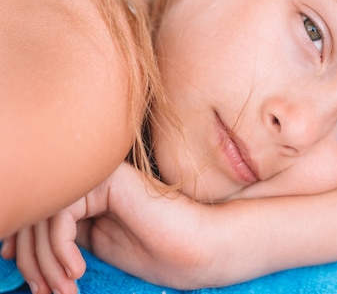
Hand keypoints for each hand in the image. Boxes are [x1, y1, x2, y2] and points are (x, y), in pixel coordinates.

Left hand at [1, 163, 211, 292]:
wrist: (197, 247)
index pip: (38, 218)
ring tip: (64, 290)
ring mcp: (98, 175)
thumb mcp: (96, 249)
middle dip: (34, 263)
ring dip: (47, 263)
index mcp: (88, 194)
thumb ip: (62, 239)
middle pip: (36, 216)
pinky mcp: (107, 179)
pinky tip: (78, 271)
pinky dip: (60, 249)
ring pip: (45, 216)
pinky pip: (62, 214)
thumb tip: (10, 246)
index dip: (25, 254)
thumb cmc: (157, 252)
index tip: (32, 286)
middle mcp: (90, 179)